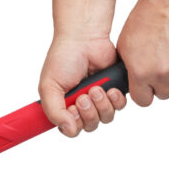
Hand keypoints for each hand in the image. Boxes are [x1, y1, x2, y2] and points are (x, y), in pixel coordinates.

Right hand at [39, 0, 126, 137]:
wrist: (85, 38)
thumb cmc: (63, 59)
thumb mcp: (49, 87)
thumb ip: (54, 112)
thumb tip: (68, 130)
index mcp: (63, 106)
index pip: (71, 129)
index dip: (74, 124)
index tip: (73, 110)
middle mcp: (81, 106)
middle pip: (90, 126)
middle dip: (89, 113)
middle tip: (84, 97)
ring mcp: (98, 99)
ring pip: (105, 118)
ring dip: (102, 105)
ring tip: (96, 89)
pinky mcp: (114, 90)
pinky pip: (119, 106)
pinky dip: (115, 100)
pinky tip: (110, 88)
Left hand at [116, 0, 168, 106]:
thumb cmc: (146, 19)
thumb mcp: (125, 47)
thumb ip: (129, 68)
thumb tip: (130, 81)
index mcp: (140, 74)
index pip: (143, 101)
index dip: (145, 95)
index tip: (147, 89)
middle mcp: (161, 74)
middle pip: (163, 95)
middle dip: (162, 85)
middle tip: (162, 71)